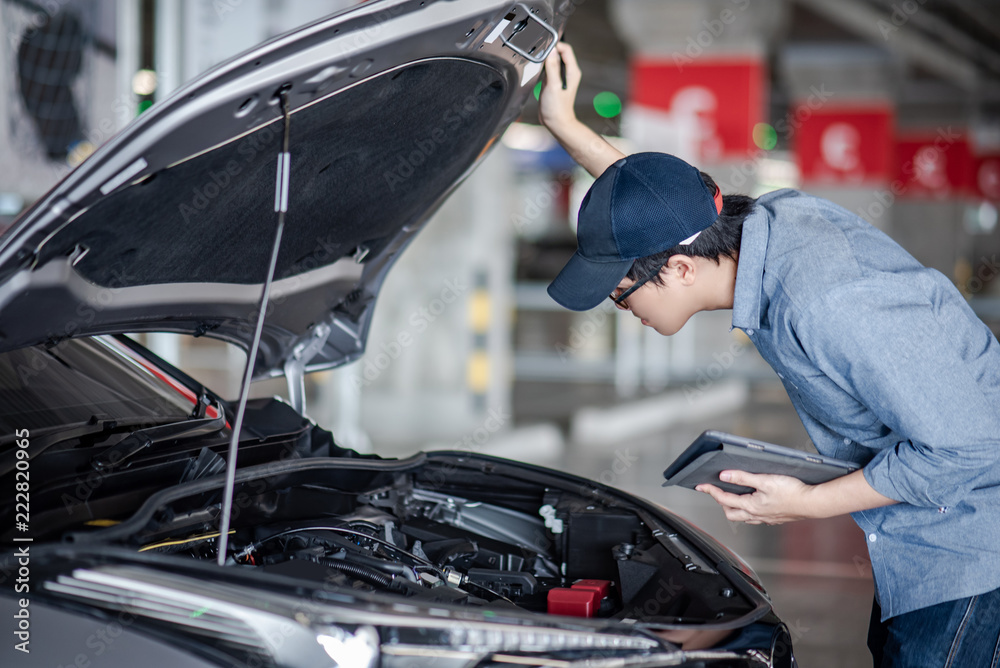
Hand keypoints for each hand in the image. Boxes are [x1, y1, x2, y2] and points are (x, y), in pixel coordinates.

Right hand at [538, 42, 580, 130]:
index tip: (544, 48)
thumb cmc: (557, 108)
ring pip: (554, 61)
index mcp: (572, 72)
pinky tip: (538, 72)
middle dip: (549, 51)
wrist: (556, 122)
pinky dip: (544, 68)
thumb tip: (551, 51)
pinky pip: (549, 69)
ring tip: (538, 64)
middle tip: (539, 56)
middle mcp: (568, 73)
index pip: (566, 50)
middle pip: (560, 53)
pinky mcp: (554, 82)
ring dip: (546, 60)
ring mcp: (561, 77)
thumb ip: (552, 67)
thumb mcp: (553, 86)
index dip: (556, 45)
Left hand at [696, 470, 815, 524]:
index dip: (711, 491)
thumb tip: (724, 476)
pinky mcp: (775, 518)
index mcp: (751, 506)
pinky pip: (756, 518)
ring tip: (733, 497)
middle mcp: (756, 515)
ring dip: (734, 508)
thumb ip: (743, 478)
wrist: (814, 503)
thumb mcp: (765, 480)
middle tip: (717, 491)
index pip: (724, 499)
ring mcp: (766, 519)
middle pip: (730, 513)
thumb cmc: (793, 492)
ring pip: (743, 517)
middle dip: (721, 502)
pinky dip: (749, 511)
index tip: (701, 486)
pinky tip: (754, 504)